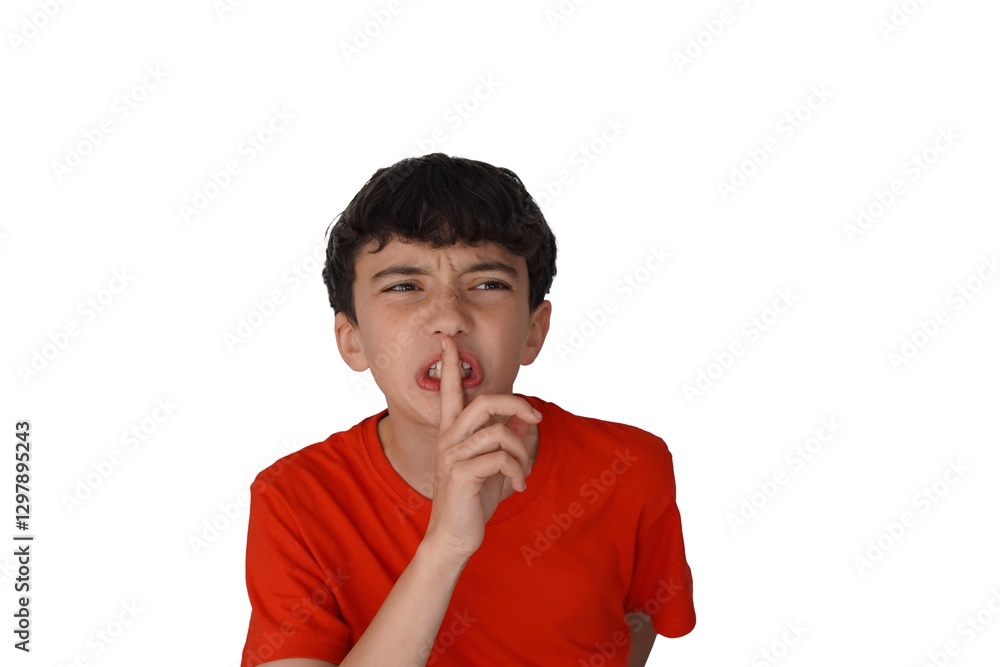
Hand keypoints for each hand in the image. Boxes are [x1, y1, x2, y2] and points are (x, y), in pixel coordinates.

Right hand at [422, 335, 540, 561]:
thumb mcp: (496, 466)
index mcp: (454, 433)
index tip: (448, 341)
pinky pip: (501, 458)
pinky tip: (519, 485)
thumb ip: (510, 440)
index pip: (449, 392)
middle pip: (483, 402)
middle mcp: (449, 439)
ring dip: (522, 450)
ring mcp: (453, 456)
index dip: (448, 366)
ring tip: (524, 470)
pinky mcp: (461, 474)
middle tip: (535, 417)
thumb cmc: (473, 501)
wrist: (454, 538)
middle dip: (516, 404)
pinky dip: (519, 470)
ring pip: (499, 432)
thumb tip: (527, 417)